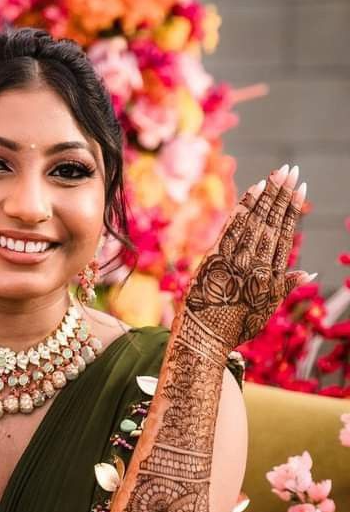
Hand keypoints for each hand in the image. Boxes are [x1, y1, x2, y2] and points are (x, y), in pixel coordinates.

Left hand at [183, 164, 309, 349]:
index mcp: (270, 276)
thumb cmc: (233, 330)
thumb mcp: (263, 311)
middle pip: (272, 224)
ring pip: (255, 222)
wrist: (204, 341)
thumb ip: (284, 287)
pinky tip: (253, 190)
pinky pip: (233, 229)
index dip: (292, 210)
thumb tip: (308, 272)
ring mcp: (235, 262)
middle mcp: (256, 266)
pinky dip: (244, 208)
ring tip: (277, 173)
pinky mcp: (215, 260)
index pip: (284, 235)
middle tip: (292, 170)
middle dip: (283, 195)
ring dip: (267, 195)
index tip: (301, 188)